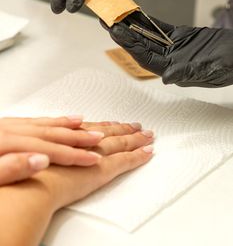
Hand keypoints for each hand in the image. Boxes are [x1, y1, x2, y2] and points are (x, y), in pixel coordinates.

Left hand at [0, 116, 106, 184]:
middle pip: (52, 132)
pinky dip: (49, 120)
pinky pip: (32, 120)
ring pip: (43, 123)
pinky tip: (55, 120)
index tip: (95, 159)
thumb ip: (10, 168)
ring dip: (66, 124)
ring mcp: (5, 126)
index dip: (75, 155)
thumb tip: (40, 161)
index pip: (50, 150)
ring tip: (85, 123)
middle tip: (99, 137)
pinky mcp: (1, 127)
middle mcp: (8, 130)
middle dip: (79, 135)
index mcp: (5, 143)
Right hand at [34, 121, 153, 210]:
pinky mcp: (105, 169)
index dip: (109, 124)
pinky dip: (139, 155)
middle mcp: (89, 141)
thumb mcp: (43, 150)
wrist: (39, 180)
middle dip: (126, 128)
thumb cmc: (37, 166)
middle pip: (113, 132)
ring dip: (136, 138)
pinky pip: (127, 160)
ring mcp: (99, 154)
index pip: (97, 128)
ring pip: (123, 143)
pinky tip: (149, 151)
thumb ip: (54, 145)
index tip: (117, 122)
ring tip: (147, 134)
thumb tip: (52, 146)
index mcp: (75, 136)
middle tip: (138, 125)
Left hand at [103, 11, 232, 87]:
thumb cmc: (232, 63)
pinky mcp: (181, 37)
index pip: (145, 57)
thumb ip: (188, 73)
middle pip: (142, 47)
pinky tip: (137, 14)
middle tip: (108, 20)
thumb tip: (167, 78)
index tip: (115, 32)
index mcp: (175, 70)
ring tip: (117, 15)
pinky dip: (149, 21)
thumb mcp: (212, 69)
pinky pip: (161, 28)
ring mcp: (175, 48)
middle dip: (124, 34)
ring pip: (148, 36)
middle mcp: (171, 60)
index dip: (129, 45)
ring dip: (132, 26)